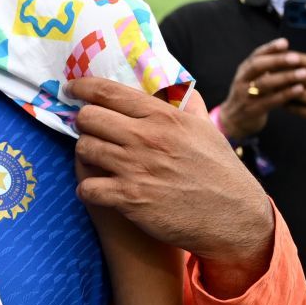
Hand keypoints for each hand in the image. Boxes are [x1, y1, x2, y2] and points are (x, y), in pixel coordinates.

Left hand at [70, 80, 273, 281]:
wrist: (233, 217)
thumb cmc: (221, 173)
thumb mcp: (208, 131)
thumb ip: (189, 105)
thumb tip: (180, 86)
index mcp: (164, 117)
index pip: (109, 92)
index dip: (82, 87)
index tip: (72, 89)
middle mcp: (146, 138)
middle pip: (88, 118)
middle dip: (85, 123)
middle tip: (90, 130)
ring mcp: (136, 168)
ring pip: (84, 149)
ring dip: (86, 155)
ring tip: (98, 160)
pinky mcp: (129, 198)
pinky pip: (87, 187)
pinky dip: (88, 189)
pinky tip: (98, 190)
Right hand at [217, 37, 305, 137]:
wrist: (234, 120)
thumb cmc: (251, 96)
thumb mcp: (254, 79)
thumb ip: (267, 68)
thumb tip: (292, 53)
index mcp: (244, 70)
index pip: (256, 55)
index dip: (270, 48)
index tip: (285, 42)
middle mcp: (242, 80)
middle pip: (257, 66)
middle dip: (277, 60)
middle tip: (297, 58)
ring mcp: (245, 96)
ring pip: (264, 84)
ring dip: (285, 77)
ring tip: (304, 73)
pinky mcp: (252, 110)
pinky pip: (270, 101)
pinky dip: (286, 94)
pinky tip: (299, 89)